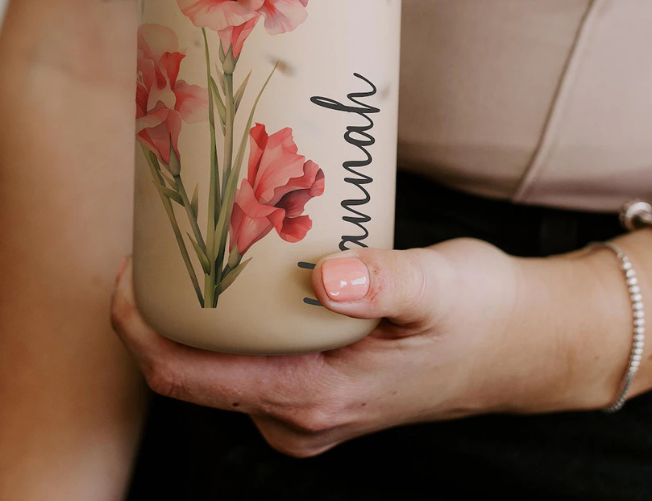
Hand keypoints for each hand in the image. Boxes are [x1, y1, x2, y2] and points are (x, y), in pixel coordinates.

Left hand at [110, 240, 624, 456]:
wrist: (523, 346)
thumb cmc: (482, 312)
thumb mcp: (439, 284)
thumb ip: (383, 279)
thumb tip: (326, 279)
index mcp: (315, 396)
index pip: (187, 378)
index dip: (138, 326)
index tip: (128, 265)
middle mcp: (298, 417)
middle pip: (189, 372)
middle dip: (159, 310)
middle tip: (163, 234)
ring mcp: (305, 411)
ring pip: (216, 366)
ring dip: (194, 312)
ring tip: (196, 242)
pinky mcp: (316, 393)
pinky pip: (245, 361)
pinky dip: (227, 320)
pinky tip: (238, 273)